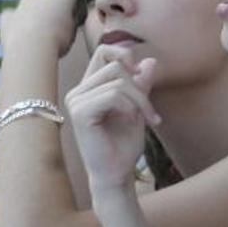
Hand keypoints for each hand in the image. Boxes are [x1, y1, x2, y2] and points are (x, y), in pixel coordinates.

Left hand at [0, 0, 80, 58]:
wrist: (29, 48)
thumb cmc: (58, 39)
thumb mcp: (73, 30)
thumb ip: (72, 19)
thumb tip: (71, 15)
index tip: (77, 7)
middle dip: (53, 5)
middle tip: (58, 22)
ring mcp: (22, 3)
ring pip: (30, 3)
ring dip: (35, 11)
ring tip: (39, 30)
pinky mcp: (7, 16)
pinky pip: (11, 15)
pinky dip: (14, 20)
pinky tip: (18, 31)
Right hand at [65, 44, 160, 191]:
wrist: (117, 174)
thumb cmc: (123, 146)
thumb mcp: (138, 108)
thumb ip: (141, 85)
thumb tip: (151, 61)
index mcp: (88, 88)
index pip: (103, 52)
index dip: (125, 56)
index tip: (142, 77)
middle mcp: (78, 92)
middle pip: (114, 65)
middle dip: (139, 87)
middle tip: (150, 112)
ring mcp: (76, 101)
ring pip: (117, 81)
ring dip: (139, 100)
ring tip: (145, 119)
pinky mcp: (80, 113)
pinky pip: (112, 95)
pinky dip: (130, 107)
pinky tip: (131, 122)